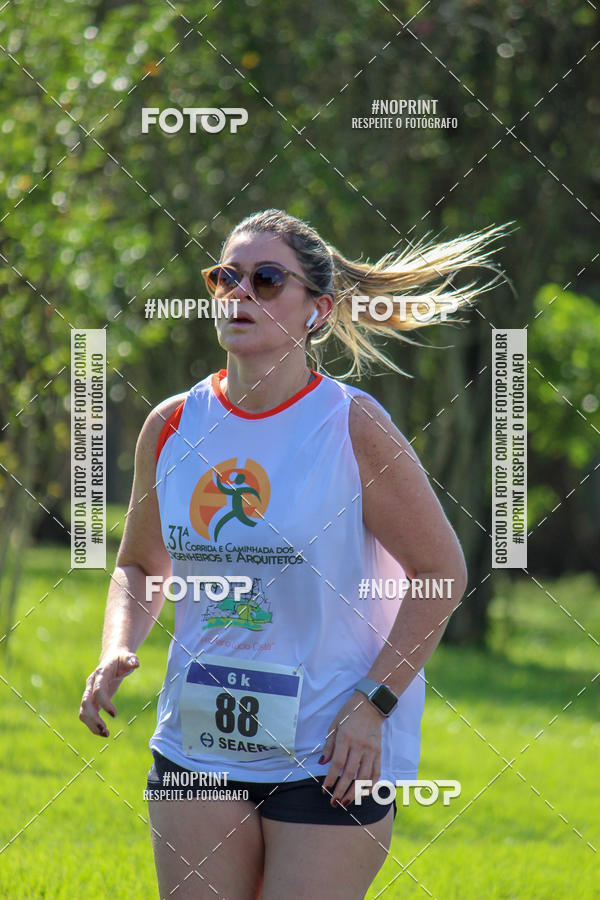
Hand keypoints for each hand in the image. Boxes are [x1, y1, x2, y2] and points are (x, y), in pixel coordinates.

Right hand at [78, 650, 138, 736]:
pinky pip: (87, 715)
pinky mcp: (92, 701)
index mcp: (100, 674)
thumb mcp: (127, 658)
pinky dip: (93, 725)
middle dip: (93, 718)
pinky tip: (105, 732)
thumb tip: (136, 663)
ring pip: (83, 711)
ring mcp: (89, 693)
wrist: (112, 659)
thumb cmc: (121, 660)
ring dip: (92, 725)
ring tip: (106, 734)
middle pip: (86, 703)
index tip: (115, 714)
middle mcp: (91, 684)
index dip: (104, 702)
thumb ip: (131, 660)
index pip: (98, 690)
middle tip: (105, 730)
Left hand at [320, 691, 383, 807]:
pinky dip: (371, 785)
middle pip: (350, 774)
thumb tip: (322, 763)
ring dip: (355, 792)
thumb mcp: (334, 725)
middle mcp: (359, 746)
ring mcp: (371, 750)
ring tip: (347, 802)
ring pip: (364, 777)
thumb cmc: (349, 714)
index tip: (325, 790)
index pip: (337, 764)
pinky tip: (365, 794)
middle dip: (341, 791)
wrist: (371, 705)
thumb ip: (329, 745)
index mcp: (345, 738)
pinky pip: (376, 772)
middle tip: (334, 803)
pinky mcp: (379, 752)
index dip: (330, 779)